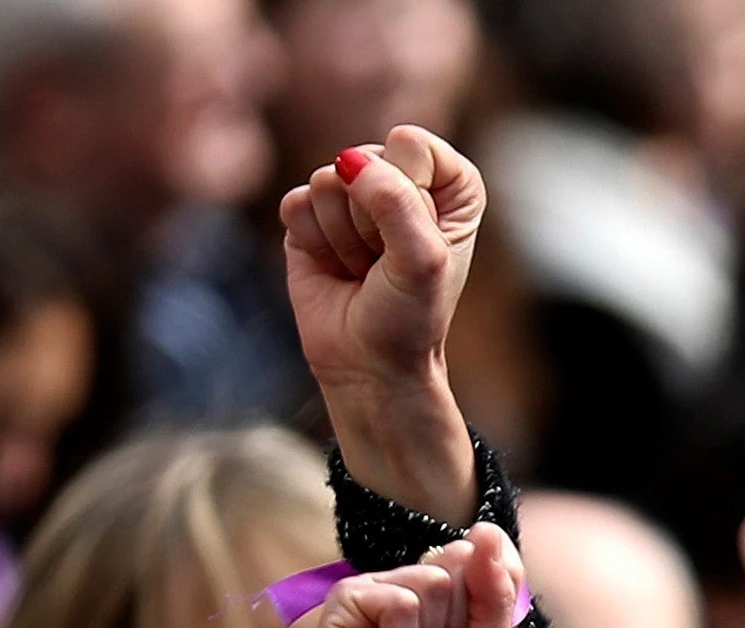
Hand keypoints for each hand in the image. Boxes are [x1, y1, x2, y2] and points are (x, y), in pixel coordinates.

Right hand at [281, 124, 483, 523]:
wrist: (369, 365)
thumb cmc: (410, 315)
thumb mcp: (423, 260)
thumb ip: (397, 203)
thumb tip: (350, 161)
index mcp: (449, 182)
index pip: (412, 145)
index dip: (410, 195)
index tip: (418, 241)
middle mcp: (402, 179)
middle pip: (365, 158)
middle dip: (371, 221)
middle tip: (384, 262)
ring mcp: (352, 195)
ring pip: (327, 180)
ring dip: (343, 236)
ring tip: (363, 268)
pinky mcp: (309, 216)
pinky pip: (296, 202)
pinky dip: (313, 242)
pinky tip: (334, 267)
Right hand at [283, 524, 522, 627]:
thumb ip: (496, 593)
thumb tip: (487, 531)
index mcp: (451, 595)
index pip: (490, 559)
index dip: (490, 602)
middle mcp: (414, 585)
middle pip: (464, 566)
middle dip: (459, 624)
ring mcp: (379, 590)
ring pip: (432, 582)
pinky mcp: (346, 601)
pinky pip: (397, 598)